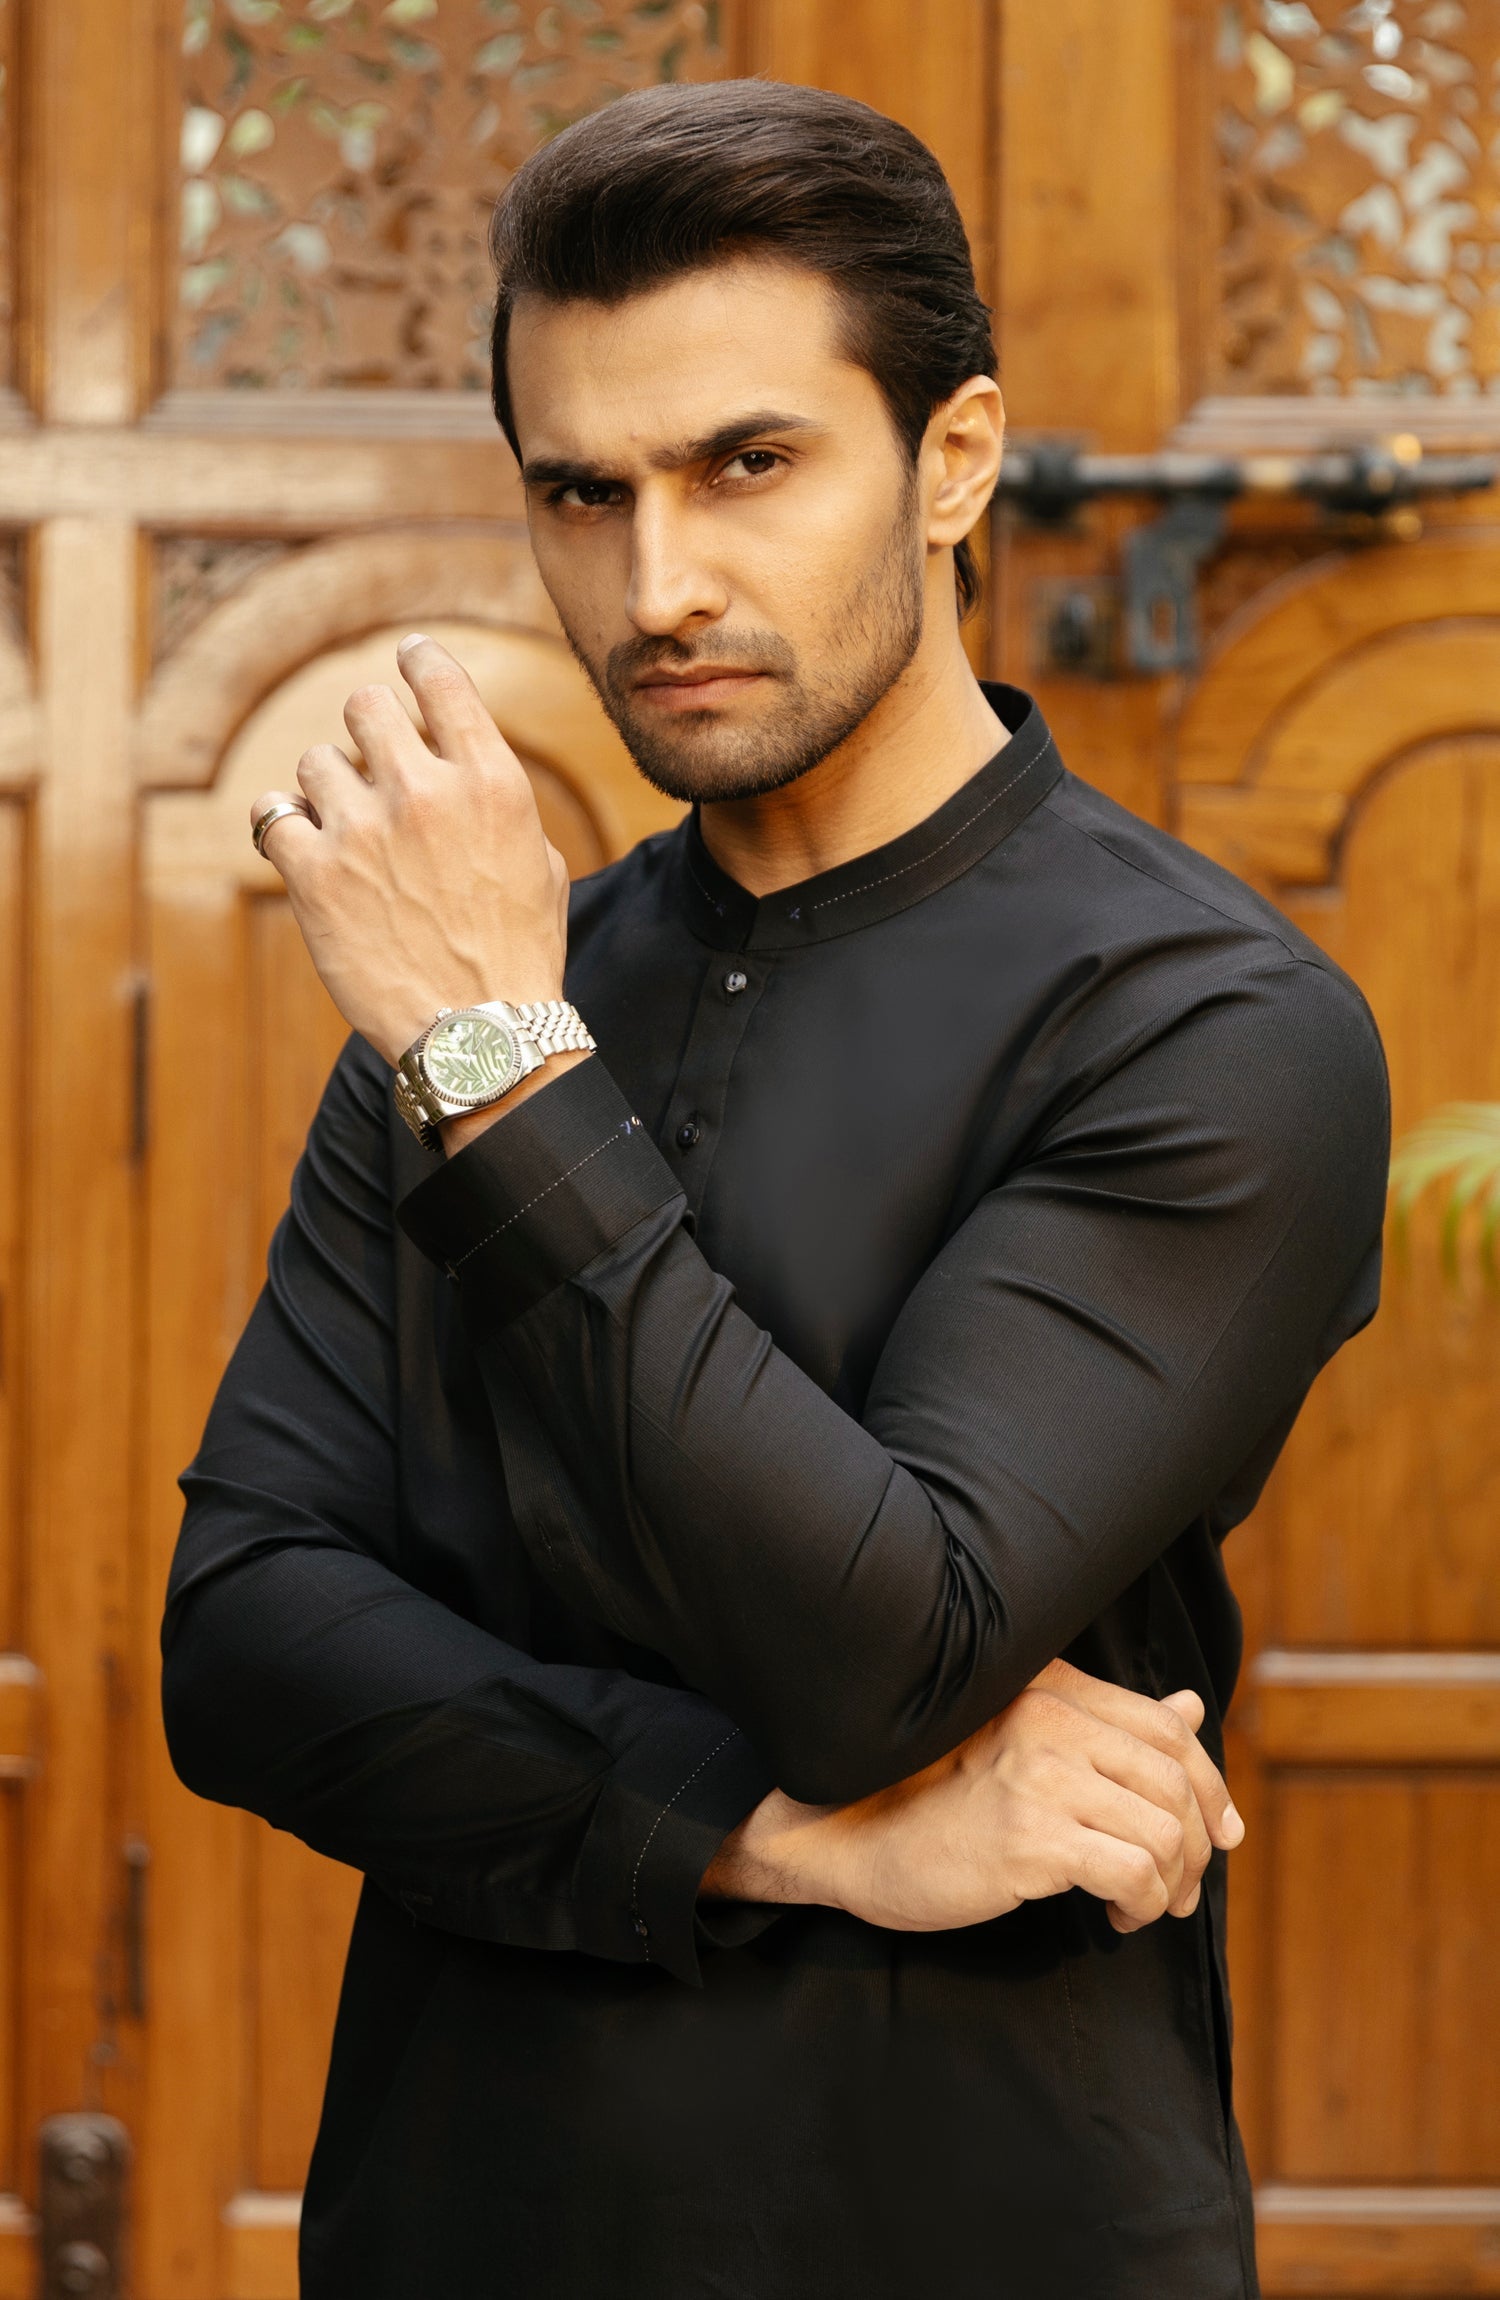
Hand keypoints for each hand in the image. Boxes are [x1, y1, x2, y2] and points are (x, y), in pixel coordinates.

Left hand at [248, 635, 570, 1066]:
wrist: (481, 1036)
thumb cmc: (518, 956)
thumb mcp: (538, 860)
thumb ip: (495, 800)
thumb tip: (460, 764)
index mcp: (491, 782)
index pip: (439, 681)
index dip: (418, 661)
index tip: (407, 658)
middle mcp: (425, 792)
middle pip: (365, 706)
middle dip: (367, 730)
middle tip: (371, 761)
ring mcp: (364, 831)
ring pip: (316, 761)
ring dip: (327, 787)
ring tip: (345, 827)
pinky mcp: (313, 875)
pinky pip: (273, 814)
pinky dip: (283, 824)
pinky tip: (297, 840)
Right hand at [704, 1658, 1244, 1934]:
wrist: (844, 1836)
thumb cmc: (930, 1795)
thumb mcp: (1021, 1749)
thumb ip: (1106, 1727)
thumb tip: (1189, 1708)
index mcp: (1048, 1688)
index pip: (1165, 1728)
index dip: (1208, 1784)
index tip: (1219, 1833)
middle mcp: (1047, 1716)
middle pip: (1175, 1778)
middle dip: (1198, 1843)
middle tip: (1181, 1888)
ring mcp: (1036, 1773)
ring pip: (1164, 1830)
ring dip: (1173, 1882)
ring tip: (1144, 1906)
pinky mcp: (1027, 1836)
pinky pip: (1133, 1871)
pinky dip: (1144, 1903)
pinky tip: (1116, 1918)